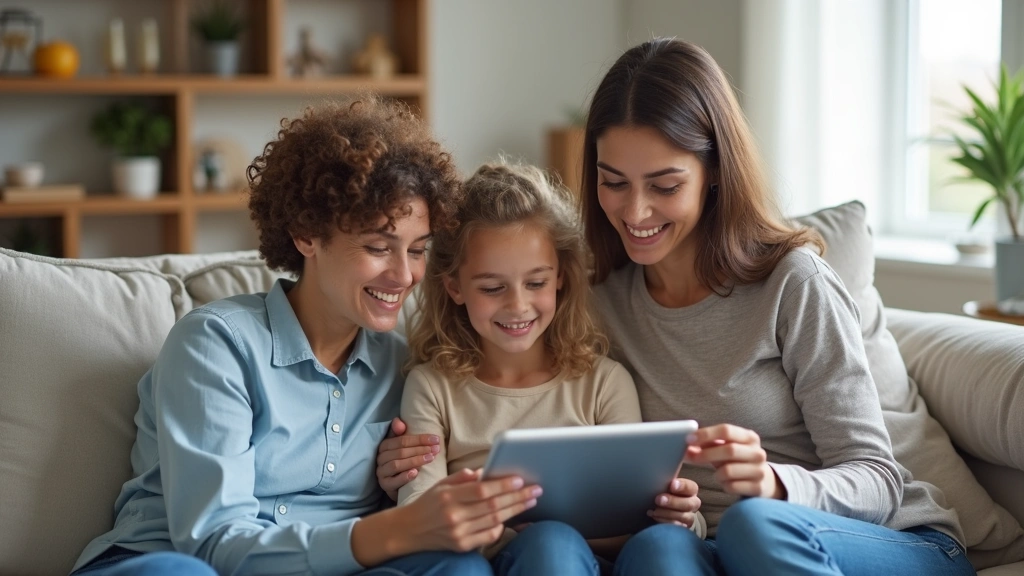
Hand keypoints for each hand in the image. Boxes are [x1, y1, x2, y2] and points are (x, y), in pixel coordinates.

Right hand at [376, 417, 440, 500]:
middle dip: (420, 449)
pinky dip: (404, 477)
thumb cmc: (403, 460)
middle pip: (401, 452)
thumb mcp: (402, 445)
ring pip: (397, 464)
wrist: (398, 483)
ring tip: (430, 458)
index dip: (420, 439)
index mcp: (384, 445)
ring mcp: (381, 472)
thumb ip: (400, 432)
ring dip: (415, 461)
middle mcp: (380, 458)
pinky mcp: (384, 485)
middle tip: (436, 449)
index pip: (402, 440)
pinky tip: (416, 473)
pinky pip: (392, 481)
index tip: (436, 439)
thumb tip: (398, 421)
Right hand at [393, 469, 541, 553]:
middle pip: (493, 506)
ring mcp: (459, 533)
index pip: (482, 490)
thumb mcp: (441, 484)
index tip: (520, 479)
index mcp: (449, 497)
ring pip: (494, 520)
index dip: (503, 485)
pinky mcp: (462, 546)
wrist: (408, 531)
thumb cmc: (428, 503)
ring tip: (530, 501)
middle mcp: (454, 516)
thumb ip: (463, 477)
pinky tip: (510, 517)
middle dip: (517, 497)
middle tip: (535, 489)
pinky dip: (501, 526)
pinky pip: (488, 536)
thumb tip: (486, 472)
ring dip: (515, 510)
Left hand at [647, 477, 700, 526]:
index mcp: (691, 490)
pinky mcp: (683, 528)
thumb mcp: (667, 484)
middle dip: (673, 502)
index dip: (683, 486)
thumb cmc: (665, 492)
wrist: (665, 508)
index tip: (672, 484)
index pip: (691, 487)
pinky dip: (664, 522)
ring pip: (684, 517)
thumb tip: (660, 470)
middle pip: (688, 504)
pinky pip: (677, 527)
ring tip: (654, 510)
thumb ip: (666, 479)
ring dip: (668, 513)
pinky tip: (654, 516)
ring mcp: (689, 517)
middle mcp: (693, 503)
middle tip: (658, 499)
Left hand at [686, 424, 785, 498]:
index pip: (726, 430)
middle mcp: (758, 452)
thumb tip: (686, 446)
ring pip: (728, 471)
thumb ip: (707, 445)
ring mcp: (760, 471)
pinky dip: (724, 485)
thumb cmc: (737, 461)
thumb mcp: (726, 449)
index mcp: (749, 437)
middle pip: (729, 450)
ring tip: (718, 473)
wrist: (763, 481)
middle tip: (693, 458)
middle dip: (707, 454)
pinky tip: (727, 483)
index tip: (689, 439)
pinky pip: (732, 486)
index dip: (706, 434)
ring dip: (717, 473)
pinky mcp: (758, 488)